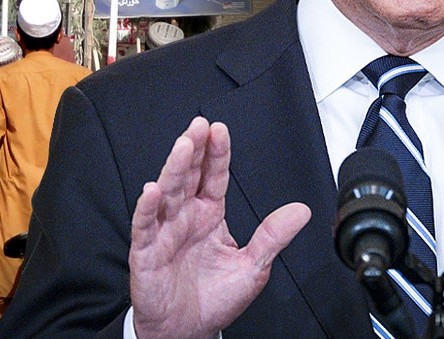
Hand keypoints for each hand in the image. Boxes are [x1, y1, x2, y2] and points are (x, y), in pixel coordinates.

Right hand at [129, 117, 310, 338]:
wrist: (187, 332)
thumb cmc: (214, 299)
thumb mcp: (253, 266)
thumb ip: (273, 236)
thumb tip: (300, 211)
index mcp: (209, 215)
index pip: (213, 177)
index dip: (217, 153)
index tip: (220, 130)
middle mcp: (185, 218)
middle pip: (188, 176)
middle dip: (194, 149)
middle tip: (200, 126)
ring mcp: (164, 233)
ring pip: (167, 194)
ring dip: (173, 169)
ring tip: (183, 147)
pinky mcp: (146, 254)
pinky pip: (144, 228)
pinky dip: (146, 210)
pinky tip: (152, 192)